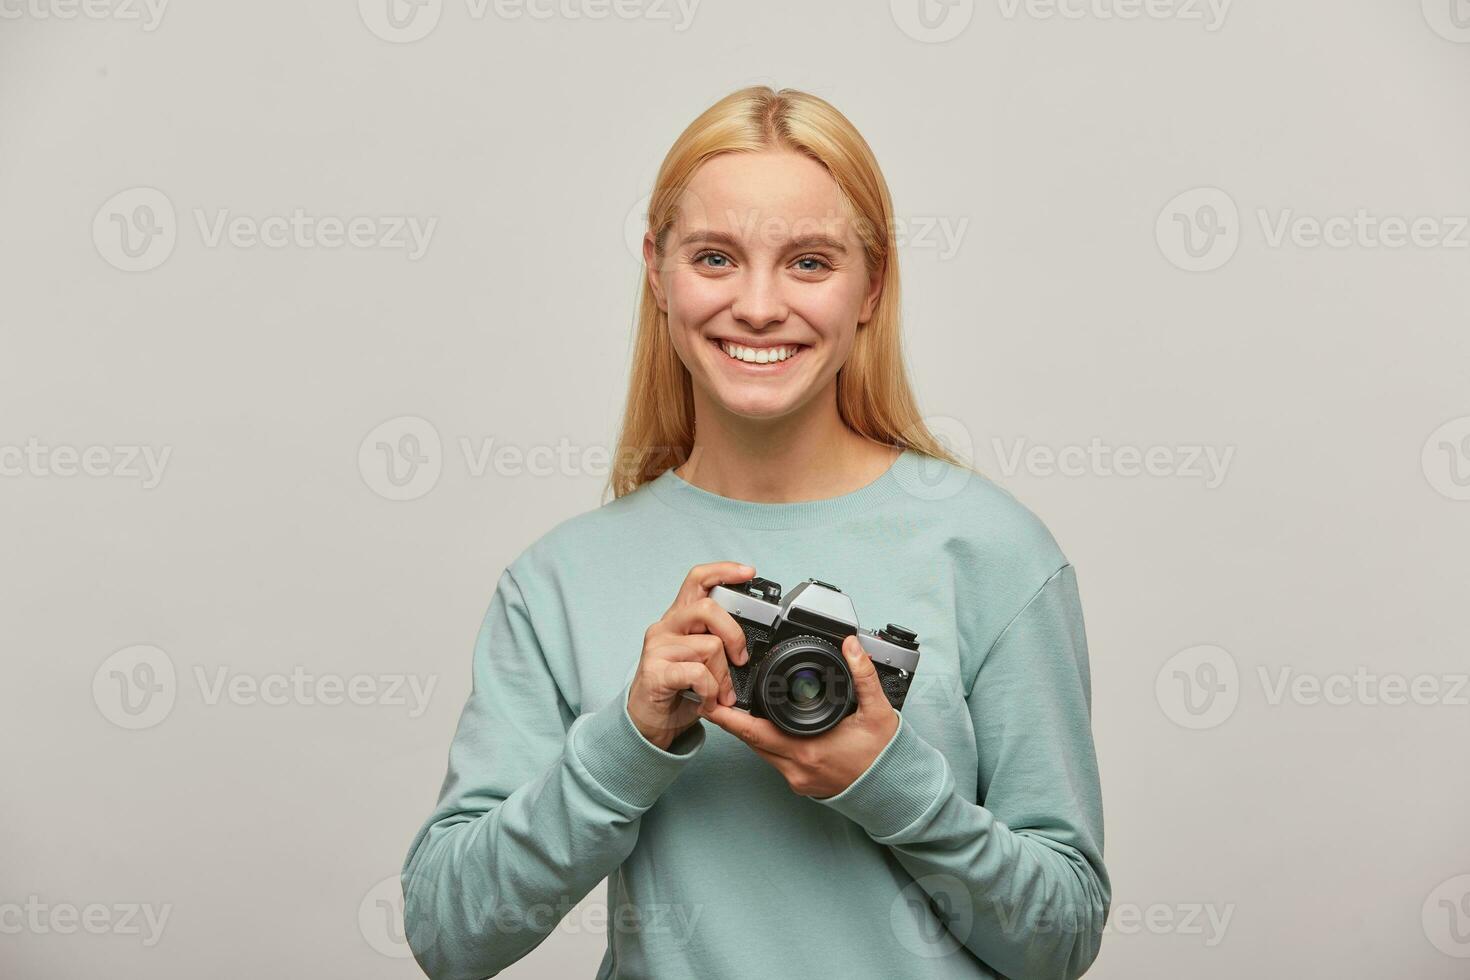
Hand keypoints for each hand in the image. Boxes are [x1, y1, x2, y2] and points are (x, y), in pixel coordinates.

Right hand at [627, 561, 754, 750]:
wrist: (649, 722)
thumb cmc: (678, 690)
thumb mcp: (702, 662)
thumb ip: (720, 646)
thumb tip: (753, 648)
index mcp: (680, 618)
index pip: (698, 579)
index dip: (724, 571)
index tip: (749, 572)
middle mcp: (667, 626)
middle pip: (708, 608)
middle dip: (735, 635)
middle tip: (740, 659)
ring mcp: (658, 648)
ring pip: (710, 646)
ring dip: (723, 676)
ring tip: (720, 694)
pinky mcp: (655, 671)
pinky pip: (698, 674)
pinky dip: (710, 692)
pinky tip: (706, 702)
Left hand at [705, 634, 899, 797]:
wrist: (897, 791)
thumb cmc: (886, 756)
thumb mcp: (878, 712)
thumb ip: (863, 676)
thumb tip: (851, 646)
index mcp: (809, 749)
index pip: (756, 732)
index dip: (729, 717)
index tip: (710, 702)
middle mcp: (797, 768)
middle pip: (751, 741)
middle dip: (732, 720)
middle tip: (716, 697)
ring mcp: (797, 779)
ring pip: (761, 752)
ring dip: (749, 731)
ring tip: (735, 707)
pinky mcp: (802, 784)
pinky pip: (774, 760)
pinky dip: (766, 742)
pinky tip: (766, 727)